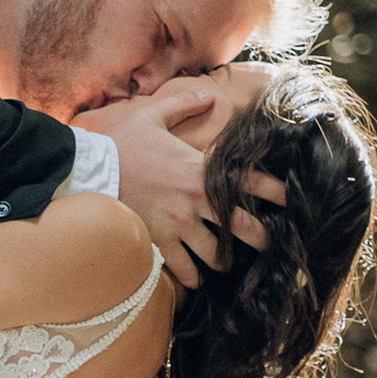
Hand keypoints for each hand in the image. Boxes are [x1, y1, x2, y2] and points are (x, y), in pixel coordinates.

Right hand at [86, 80, 283, 287]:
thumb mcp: (152, 115)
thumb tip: (209, 96)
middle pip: (242, 226)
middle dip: (260, 237)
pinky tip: (195, 281)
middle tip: (268, 244)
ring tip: (226, 264)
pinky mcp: (157, 242)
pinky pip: (182, 268)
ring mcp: (177, 225)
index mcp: (200, 169)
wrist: (89, 172)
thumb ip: (184, 104)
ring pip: (214, 253)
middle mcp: (195, 200)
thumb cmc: (121, 145)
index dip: (274, 191)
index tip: (287, 199)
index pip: (249, 181)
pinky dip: (190, 278)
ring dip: (223, 260)